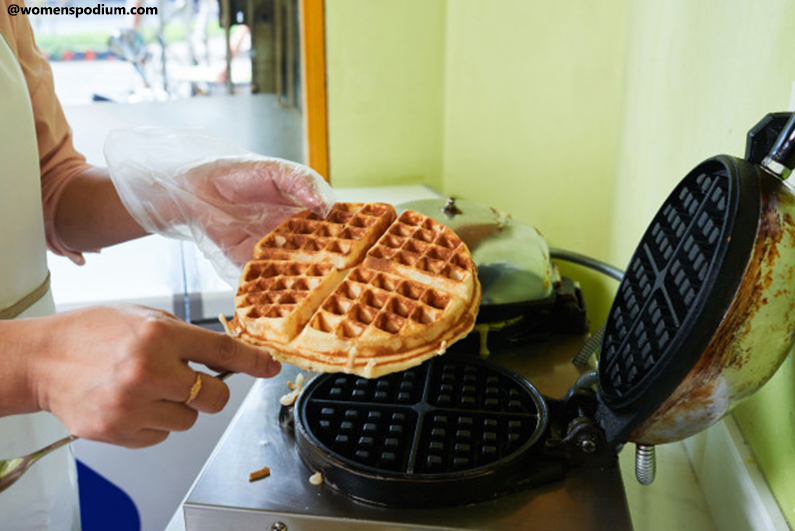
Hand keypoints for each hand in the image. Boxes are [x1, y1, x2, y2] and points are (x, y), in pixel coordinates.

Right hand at [28, 304, 279, 447]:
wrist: (43, 360)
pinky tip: (132, 403)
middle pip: (214, 397)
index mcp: (158, 336)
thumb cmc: (93, 333)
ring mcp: (132, 406)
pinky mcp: (119, 432)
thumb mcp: (145, 317)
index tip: (270, 368)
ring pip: (189, 420)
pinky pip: (161, 436)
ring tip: (148, 388)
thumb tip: (226, 357)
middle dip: (211, 391)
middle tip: (191, 380)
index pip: (222, 352)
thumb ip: (185, 337)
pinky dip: (155, 423)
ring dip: (179, 407)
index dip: (253, 361)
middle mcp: (148, 371)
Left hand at [105, 128, 335, 283]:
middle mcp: (289, 238)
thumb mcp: (276, 170)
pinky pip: (263, 285)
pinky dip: (273, 296)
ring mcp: (270, 254)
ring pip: (294, 275)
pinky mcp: (245, 267)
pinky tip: (287, 304)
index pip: (333, 231)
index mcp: (302, 214)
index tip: (368, 251)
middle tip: (350, 283)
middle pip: (317, 259)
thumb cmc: (234, 173)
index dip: (351, 241)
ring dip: (307, 288)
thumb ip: (303, 182)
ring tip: (324, 299)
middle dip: (332, 272)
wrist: (191, 187)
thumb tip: (327, 205)